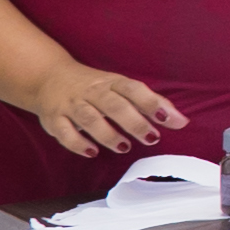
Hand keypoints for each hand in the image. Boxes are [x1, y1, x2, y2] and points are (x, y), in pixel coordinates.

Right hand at [31, 62, 184, 157]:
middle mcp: (92, 92)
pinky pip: (64, 132)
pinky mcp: (54, 118)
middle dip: (134, 122)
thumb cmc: (95, 86)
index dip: (151, 103)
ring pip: (89, 118)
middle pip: (114, 105)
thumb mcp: (122, 87)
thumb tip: (180, 120)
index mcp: (112, 82)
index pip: (134, 90)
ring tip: (124, 147)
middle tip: (151, 138)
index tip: (169, 119)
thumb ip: (150, 102)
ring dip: (108, 134)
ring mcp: (72, 104)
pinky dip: (77, 143)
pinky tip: (92, 152)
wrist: (49, 77)